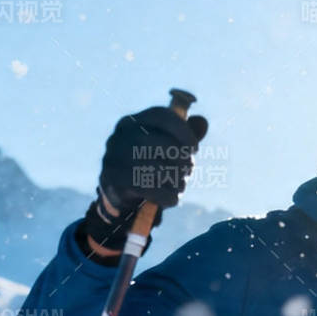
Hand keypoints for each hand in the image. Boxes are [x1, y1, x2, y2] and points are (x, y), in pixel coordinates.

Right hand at [82, 105, 208, 254]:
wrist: (118, 194)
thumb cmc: (147, 165)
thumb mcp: (165, 147)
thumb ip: (184, 134)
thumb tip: (202, 122)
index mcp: (133, 121)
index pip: (160, 116)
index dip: (183, 131)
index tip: (195, 149)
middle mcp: (120, 136)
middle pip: (157, 141)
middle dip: (180, 156)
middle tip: (190, 168)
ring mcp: (113, 158)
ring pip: (153, 167)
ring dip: (174, 177)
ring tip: (181, 184)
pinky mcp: (114, 181)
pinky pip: (146, 188)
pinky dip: (165, 195)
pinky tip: (173, 199)